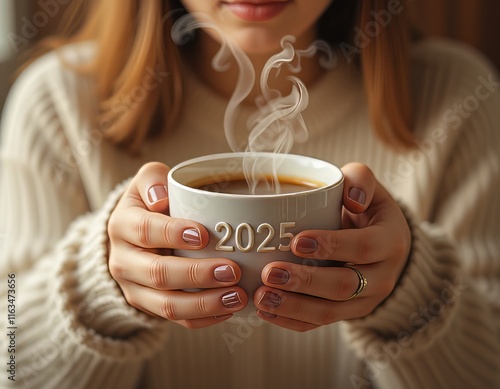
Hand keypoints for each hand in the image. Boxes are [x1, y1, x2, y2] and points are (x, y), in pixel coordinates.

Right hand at [108, 162, 247, 328]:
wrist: (132, 236)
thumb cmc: (152, 204)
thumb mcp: (147, 181)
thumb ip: (152, 179)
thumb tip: (161, 197)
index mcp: (123, 225)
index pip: (145, 230)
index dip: (173, 233)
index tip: (203, 235)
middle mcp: (122, 260)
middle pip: (158, 273)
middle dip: (197, 275)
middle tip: (232, 271)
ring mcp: (134, 288)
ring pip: (166, 304)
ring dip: (204, 303)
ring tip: (237, 297)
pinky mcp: (148, 306)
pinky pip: (174, 320)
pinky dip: (203, 318)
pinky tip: (228, 309)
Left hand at [254, 163, 410, 331]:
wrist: (380, 244)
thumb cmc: (367, 211)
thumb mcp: (371, 189)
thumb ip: (361, 179)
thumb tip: (352, 198)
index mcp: (391, 242)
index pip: (363, 246)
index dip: (331, 245)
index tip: (295, 241)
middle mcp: (382, 277)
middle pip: (344, 286)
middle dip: (305, 281)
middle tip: (270, 273)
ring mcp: (365, 301)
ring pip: (330, 312)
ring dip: (293, 306)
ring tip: (262, 297)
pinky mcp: (347, 314)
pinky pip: (319, 324)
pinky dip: (291, 320)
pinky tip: (265, 311)